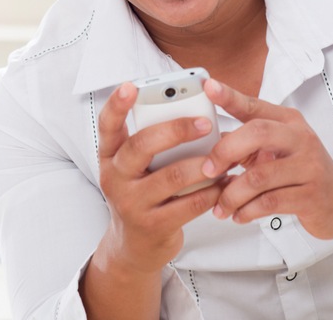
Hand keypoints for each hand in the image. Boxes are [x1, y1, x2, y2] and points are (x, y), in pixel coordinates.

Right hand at [91, 82, 225, 272]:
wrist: (134, 246)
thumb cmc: (142, 195)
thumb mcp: (135, 169)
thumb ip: (151, 144)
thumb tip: (192, 116)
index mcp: (109, 157)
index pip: (107, 126)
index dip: (117, 105)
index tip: (131, 86)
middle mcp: (115, 178)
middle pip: (142, 145)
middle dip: (176, 130)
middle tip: (204, 122)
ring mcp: (132, 203)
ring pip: (172, 176)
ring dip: (204, 164)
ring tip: (225, 157)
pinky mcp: (153, 225)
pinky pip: (189, 203)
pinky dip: (212, 191)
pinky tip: (225, 184)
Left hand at [198, 78, 332, 240]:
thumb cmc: (302, 172)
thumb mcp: (278, 150)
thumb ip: (247, 144)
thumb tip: (208, 145)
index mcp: (289, 122)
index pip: (255, 106)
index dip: (230, 96)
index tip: (208, 87)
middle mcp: (302, 139)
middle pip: (257, 133)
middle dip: (224, 152)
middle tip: (207, 171)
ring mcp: (309, 167)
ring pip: (259, 176)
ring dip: (232, 194)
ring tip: (221, 206)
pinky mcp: (312, 196)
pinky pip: (269, 202)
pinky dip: (247, 211)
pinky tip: (239, 216)